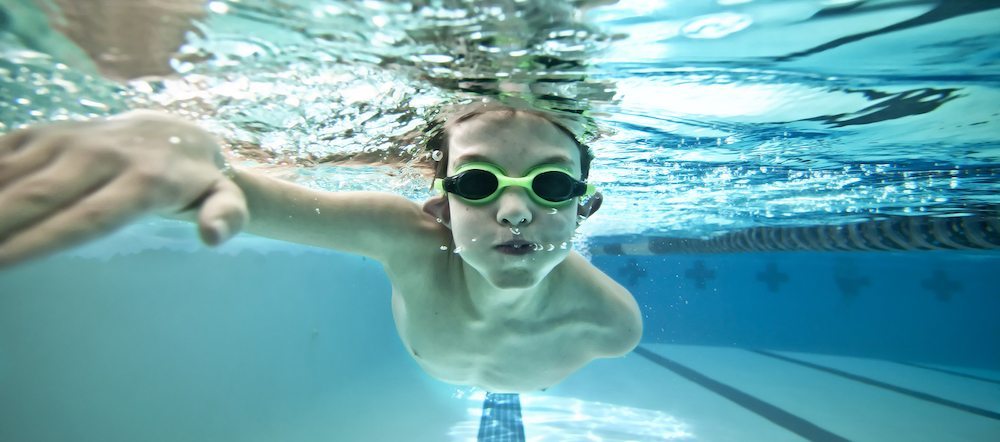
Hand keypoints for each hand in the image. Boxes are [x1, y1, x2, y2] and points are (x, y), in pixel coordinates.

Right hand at [0, 110, 247, 266]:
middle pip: (37, 197)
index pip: (85, 219)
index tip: (1, 265)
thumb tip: (212, 237)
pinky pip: (0, 152)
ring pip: (10, 174)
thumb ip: (226, 216)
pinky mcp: (42, 132)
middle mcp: (101, 156)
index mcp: (143, 182)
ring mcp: (68, 139)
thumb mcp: (223, 198)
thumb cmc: (194, 181)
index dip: (41, 243)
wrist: (174, 128)